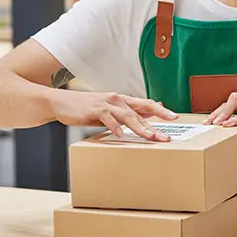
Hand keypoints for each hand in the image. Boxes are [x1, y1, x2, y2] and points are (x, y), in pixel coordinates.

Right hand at [51, 90, 178, 140]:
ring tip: (150, 137)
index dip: (161, 110)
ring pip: (127, 115)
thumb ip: (128, 111)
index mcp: (123, 100)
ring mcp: (106, 103)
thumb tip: (149, 112)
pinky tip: (120, 135)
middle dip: (156, 121)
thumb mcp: (110, 109)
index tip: (175, 117)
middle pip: (141, 109)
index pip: (146, 104)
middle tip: (166, 134)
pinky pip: (107, 118)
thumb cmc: (87, 108)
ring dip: (140, 127)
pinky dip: (114, 127)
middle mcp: (117, 99)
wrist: (61, 103)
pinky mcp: (94, 110)